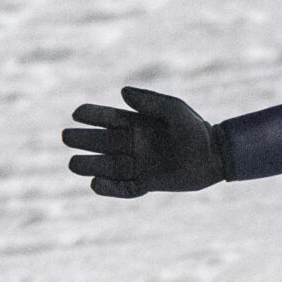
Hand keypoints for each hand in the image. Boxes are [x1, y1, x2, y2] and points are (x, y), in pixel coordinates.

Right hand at [63, 86, 225, 196]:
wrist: (215, 156)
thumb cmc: (195, 129)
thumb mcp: (174, 109)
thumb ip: (150, 101)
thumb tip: (122, 92)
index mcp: (136, 124)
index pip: (108, 119)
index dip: (91, 115)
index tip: (77, 113)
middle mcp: (133, 144)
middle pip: (101, 142)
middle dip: (83, 139)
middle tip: (66, 137)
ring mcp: (139, 164)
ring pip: (108, 166)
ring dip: (90, 165)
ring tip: (72, 163)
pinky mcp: (147, 183)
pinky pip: (124, 188)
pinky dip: (110, 188)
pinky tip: (94, 184)